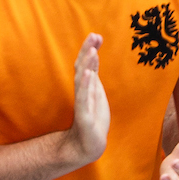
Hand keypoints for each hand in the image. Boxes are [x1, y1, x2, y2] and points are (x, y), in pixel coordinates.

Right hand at [63, 35, 110, 166]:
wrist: (88, 144)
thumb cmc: (93, 117)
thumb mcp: (96, 92)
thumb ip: (94, 75)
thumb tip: (94, 54)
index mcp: (86, 85)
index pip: (86, 63)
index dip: (90, 49)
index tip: (96, 35)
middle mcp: (82, 91)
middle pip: (82, 67)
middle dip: (88, 51)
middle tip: (94, 36)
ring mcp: (82, 102)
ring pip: (82, 80)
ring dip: (87, 65)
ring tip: (92, 51)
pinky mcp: (84, 115)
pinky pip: (83, 98)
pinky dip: (85, 85)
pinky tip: (88, 74)